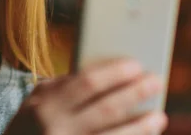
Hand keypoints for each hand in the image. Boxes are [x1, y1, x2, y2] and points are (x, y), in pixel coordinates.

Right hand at [4, 58, 167, 134]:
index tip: (136, 64)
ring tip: (158, 116)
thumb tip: (107, 74)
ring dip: (140, 127)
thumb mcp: (39, 99)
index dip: (114, 73)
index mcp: (46, 101)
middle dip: (134, 94)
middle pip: (105, 108)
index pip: (86, 82)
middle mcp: (55, 125)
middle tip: (156, 81)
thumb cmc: (32, 121)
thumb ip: (65, 87)